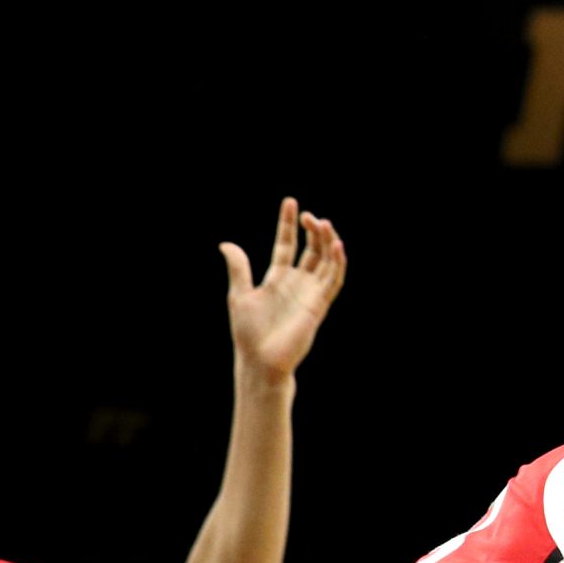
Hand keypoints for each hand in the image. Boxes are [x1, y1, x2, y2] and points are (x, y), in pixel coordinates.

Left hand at [221, 198, 347, 381]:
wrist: (262, 359)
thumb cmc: (248, 332)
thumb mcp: (239, 295)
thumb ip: (239, 268)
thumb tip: (226, 244)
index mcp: (277, 278)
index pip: (286, 244)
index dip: (288, 224)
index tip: (290, 202)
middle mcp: (297, 282)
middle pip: (311, 249)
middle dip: (312, 230)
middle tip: (309, 215)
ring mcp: (310, 292)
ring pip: (325, 260)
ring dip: (327, 241)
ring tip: (323, 223)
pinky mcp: (320, 304)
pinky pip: (333, 279)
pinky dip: (337, 262)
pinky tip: (336, 245)